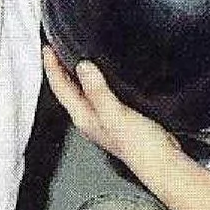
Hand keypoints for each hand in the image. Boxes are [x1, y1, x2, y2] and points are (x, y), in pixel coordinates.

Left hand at [44, 46, 176, 190]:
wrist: (162, 161)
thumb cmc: (140, 146)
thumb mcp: (116, 115)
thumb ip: (98, 91)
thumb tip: (83, 67)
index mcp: (84, 117)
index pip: (60, 88)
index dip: (51, 67)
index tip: (47, 48)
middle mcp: (89, 118)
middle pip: (66, 90)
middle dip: (59, 69)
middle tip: (54, 48)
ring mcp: (102, 118)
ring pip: (81, 91)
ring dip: (75, 74)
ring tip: (71, 56)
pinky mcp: (116, 117)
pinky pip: (97, 93)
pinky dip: (93, 81)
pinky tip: (102, 75)